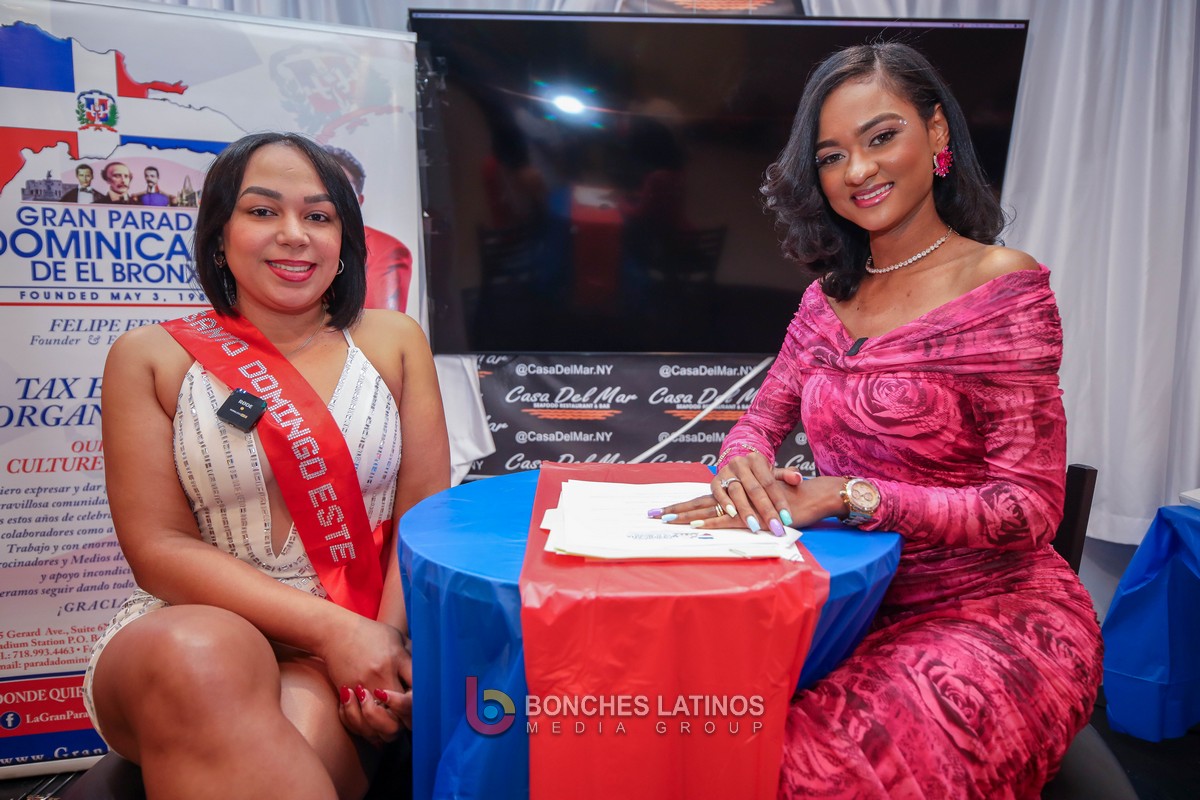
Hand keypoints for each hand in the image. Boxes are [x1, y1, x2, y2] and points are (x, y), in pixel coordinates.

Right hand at [318, 614, 411, 742]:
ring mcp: (363, 687)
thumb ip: (413, 657)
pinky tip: (373, 724)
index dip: (422, 703)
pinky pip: (359, 723)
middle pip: (402, 714)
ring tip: (391, 723)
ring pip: (381, 725)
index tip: (420, 703)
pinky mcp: (347, 695)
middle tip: (408, 718)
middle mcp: (381, 675)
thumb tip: (430, 674)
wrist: (335, 633)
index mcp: (397, 659)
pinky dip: (368, 729)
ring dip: (389, 729)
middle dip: (409, 721)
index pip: (417, 691)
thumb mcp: (397, 638)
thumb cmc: (371, 634)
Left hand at [653, 458, 846, 533]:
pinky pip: (726, 519)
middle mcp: (733, 496)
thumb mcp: (763, 503)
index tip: (661, 510)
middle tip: (652, 515)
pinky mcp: (750, 515)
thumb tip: (733, 514)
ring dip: (686, 516)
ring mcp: (741, 504)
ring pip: (708, 510)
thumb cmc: (787, 500)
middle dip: (675, 510)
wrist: (809, 496)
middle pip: (699, 504)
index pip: (702, 500)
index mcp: (733, 494)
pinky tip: (695, 525)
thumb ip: (750, 506)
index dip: (682, 505)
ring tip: (667, 521)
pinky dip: (710, 522)